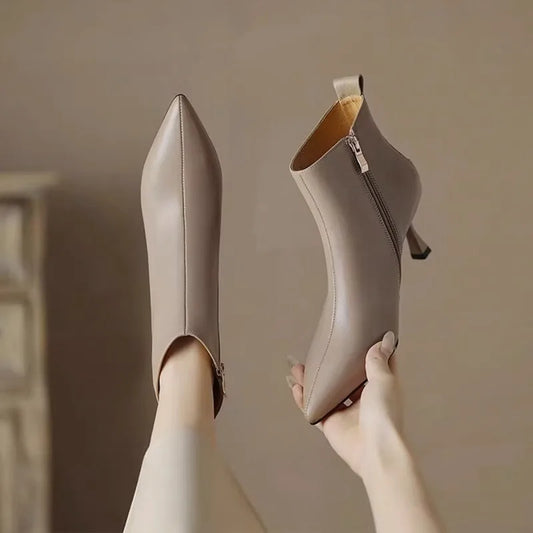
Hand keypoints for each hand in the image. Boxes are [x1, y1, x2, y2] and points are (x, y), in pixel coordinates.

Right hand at [287, 331, 401, 478]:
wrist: (374, 449)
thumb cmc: (384, 413)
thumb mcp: (383, 380)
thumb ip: (379, 360)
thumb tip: (387, 337)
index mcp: (379, 387)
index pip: (373, 365)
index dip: (366, 351)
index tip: (356, 336)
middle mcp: (363, 398)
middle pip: (343, 378)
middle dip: (330, 365)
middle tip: (317, 351)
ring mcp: (346, 412)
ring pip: (325, 391)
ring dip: (311, 380)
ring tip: (297, 367)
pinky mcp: (331, 423)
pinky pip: (314, 408)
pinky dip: (303, 399)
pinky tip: (294, 387)